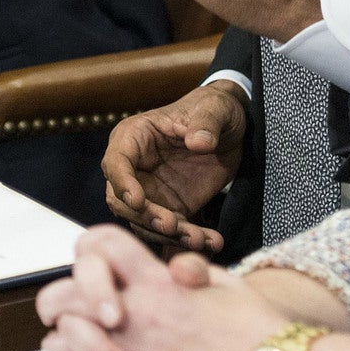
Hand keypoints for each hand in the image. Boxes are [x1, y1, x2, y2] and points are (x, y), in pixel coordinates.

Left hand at [39, 227, 285, 350]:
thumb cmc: (256, 329)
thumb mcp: (225, 283)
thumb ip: (190, 272)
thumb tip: (175, 270)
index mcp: (156, 282)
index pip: (98, 246)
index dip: (91, 252)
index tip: (100, 269)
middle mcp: (136, 315)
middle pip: (59, 297)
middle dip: (59, 301)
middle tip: (74, 310)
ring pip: (61, 345)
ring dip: (68, 345)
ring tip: (85, 348)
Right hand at [100, 81, 246, 253]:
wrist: (233, 128)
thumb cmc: (213, 109)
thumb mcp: (215, 109)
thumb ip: (205, 123)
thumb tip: (198, 142)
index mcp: (134, 138)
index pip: (116, 163)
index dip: (122, 184)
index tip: (137, 200)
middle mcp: (136, 169)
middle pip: (123, 202)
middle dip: (146, 217)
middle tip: (173, 225)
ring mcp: (153, 192)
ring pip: (146, 223)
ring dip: (170, 235)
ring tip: (200, 239)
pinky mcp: (173, 209)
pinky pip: (173, 232)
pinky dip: (189, 240)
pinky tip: (212, 242)